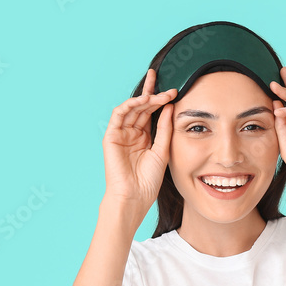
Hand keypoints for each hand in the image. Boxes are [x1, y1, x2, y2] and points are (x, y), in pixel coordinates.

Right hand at [102, 68, 176, 210]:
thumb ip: (165, 128)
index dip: (160, 100)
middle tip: (169, 88)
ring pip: (132, 108)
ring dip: (145, 98)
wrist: (135, 196)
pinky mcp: (111, 136)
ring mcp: (121, 134)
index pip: (151, 112)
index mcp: (144, 137)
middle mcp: (132, 133)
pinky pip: (118, 114)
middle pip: (142, 107)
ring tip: (159, 94)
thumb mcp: (162, 150)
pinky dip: (130, 104)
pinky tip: (144, 100)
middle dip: (154, 94)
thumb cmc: (148, 180)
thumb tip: (169, 106)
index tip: (174, 90)